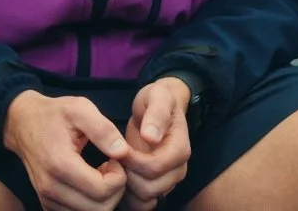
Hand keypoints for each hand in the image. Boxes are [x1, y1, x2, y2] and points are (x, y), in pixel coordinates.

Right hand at [4, 90, 131, 210]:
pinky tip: (89, 182)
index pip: (102, 190)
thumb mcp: (80, 108)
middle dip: (115, 189)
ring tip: (101, 174)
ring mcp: (47, 198)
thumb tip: (122, 152)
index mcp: (60, 164)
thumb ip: (103, 129)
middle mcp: (51, 187)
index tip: (116, 158)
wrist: (22, 123)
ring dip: (103, 198)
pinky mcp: (46, 203)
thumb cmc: (54, 114)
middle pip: (99, 208)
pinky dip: (90, 204)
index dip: (119, 177)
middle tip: (111, 167)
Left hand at [119, 77, 192, 210]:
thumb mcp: (157, 96)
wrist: (156, 108)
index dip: (134, 161)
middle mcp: (178, 169)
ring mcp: (168, 181)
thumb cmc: (156, 100)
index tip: (120, 148)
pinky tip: (122, 176)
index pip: (156, 167)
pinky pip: (143, 204)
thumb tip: (151, 136)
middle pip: (151, 188)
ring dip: (128, 186)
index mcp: (180, 149)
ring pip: (147, 199)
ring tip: (119, 165)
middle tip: (117, 157)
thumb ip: (156, 114)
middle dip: (129, 174)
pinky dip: (130, 196)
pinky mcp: (157, 187)